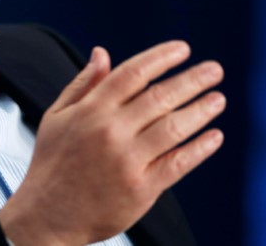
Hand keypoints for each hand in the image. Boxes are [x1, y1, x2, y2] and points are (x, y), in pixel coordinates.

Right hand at [0, 41, 224, 244]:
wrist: (47, 216)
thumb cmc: (52, 163)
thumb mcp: (56, 116)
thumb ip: (82, 84)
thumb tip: (102, 53)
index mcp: (90, 110)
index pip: (133, 74)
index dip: (161, 58)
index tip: (182, 49)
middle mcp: (111, 132)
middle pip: (160, 97)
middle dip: (192, 80)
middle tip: (214, 70)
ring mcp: (128, 161)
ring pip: (174, 127)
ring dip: (201, 110)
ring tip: (218, 99)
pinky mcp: (141, 189)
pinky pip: (178, 163)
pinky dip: (199, 149)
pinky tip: (214, 137)